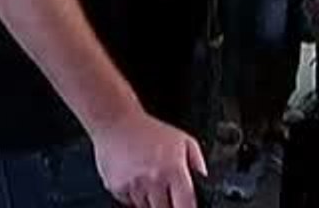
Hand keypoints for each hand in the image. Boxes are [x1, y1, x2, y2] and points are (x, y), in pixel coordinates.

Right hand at [92, 110, 206, 207]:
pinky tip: (134, 178)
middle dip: (167, 203)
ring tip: (148, 180)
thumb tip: (204, 180)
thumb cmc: (147, 129)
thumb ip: (198, 162)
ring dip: (150, 200)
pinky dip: (133, 196)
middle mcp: (154, 180)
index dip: (185, 207)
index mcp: (173, 170)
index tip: (183, 204)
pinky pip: (128, 202)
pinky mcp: (117, 187)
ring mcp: (134, 186)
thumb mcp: (183, 140)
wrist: (114, 120)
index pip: (186, 206)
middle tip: (165, 190)